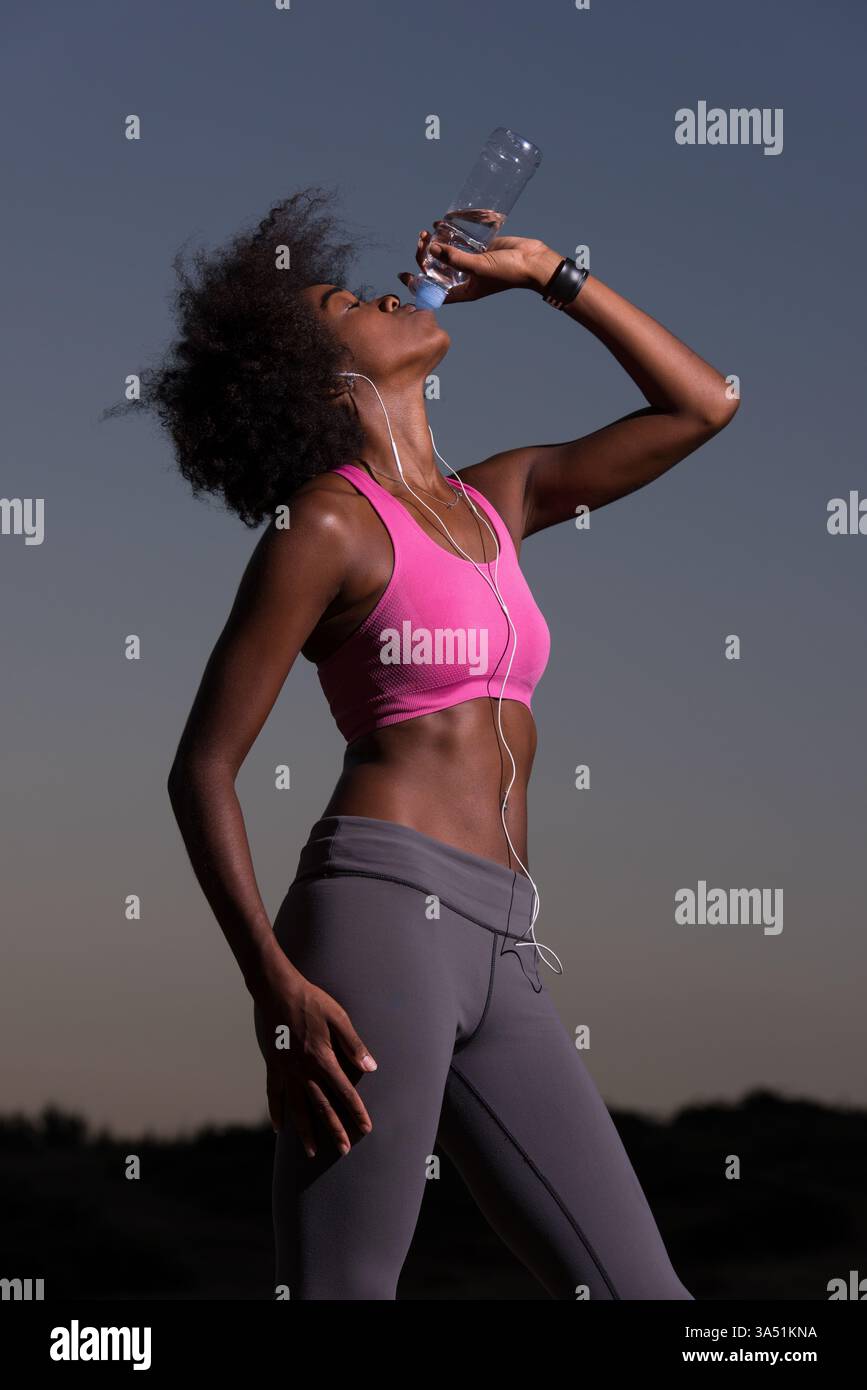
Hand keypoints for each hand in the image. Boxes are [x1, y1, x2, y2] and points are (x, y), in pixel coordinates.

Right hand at [252, 953, 376, 1158]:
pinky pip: (274, 1095)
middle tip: (343, 1150)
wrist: (277, 991)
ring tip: (311, 1151)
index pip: (344, 1092)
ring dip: (305, 1131)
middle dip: (334, 1130)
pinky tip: (280, 1129)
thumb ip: (353, 1045)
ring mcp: (286, 1071)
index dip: (356, 1111)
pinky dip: (277, 1112)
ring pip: (297, 1108)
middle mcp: (303, 1071)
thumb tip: (371, 1067)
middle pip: (321, 1107)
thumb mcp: (339, 1018)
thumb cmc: (311, 1001)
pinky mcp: (273, 1066)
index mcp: (323, 1059)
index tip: (365, 1129)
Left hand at [399, 228, 561, 304]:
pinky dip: (449, 235)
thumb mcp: (478, 266)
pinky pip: (459, 243)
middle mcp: (465, 279)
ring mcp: (472, 263)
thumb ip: (455, 258)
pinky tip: (440, 225)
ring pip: (446, 255)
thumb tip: (431, 248)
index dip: (418, 285)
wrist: (533, 261)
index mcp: (463, 291)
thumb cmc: (508, 272)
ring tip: (425, 232)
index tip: (403, 275)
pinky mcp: (479, 249)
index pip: (434, 291)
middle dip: (424, 256)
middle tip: (420, 240)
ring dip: (434, 244)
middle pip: (437, 270)